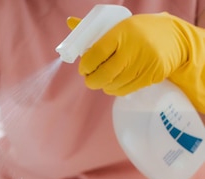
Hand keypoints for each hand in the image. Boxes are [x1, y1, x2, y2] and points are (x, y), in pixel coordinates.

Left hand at [69, 12, 204, 112]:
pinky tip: (116, 83)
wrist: (175, 38)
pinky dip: (116, 90)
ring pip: (113, 85)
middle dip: (92, 80)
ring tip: (104, 79)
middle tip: (90, 78)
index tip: (84, 68)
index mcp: (121, 32)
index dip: (85, 66)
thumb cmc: (140, 31)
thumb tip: (70, 22)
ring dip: (104, 85)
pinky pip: (126, 90)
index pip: (95, 55)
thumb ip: (93, 29)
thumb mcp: (119, 25)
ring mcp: (143, 64)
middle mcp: (132, 49)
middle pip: (103, 75)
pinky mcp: (150, 76)